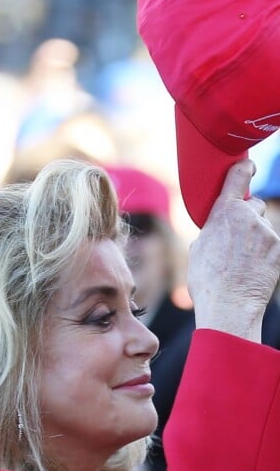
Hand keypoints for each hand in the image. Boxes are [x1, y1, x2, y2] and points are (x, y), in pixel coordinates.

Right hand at [188, 159, 279, 341]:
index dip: (244, 169)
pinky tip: (253, 267)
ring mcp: (268, 234)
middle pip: (255, 206)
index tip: (248, 166)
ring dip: (256, 237)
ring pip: (264, 227)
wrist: (228, 303)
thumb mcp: (199, 245)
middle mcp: (249, 217)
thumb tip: (221, 225)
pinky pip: (272, 244)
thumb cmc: (207, 278)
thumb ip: (214, 227)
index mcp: (225, 212)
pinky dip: (265, 252)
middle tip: (235, 238)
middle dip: (248, 216)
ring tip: (242, 260)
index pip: (238, 178)